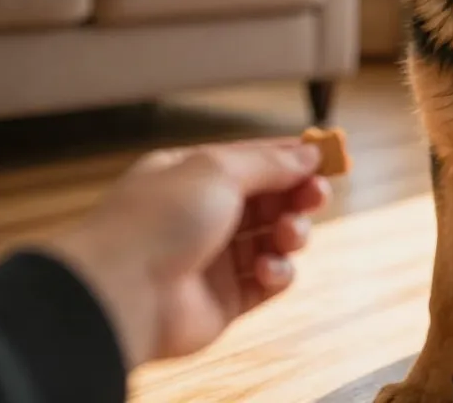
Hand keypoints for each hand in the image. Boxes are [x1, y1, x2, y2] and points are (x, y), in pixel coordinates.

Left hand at [47, 139, 329, 366]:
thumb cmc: (158, 220)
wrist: (123, 292)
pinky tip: (268, 268)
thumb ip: (271, 161)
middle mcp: (204, 215)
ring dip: (291, 232)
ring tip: (288, 235)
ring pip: (274, 238)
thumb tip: (309, 153)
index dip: (292, 158)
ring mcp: (214, 258)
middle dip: (298, 195)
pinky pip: (268, 280)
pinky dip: (278, 271)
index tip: (328, 158)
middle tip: (317, 195)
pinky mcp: (225, 299)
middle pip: (270, 199)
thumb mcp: (218, 169)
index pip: (254, 160)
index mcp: (193, 175)